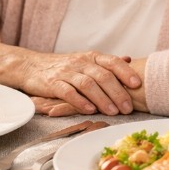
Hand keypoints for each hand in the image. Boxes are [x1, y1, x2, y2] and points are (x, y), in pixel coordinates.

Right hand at [18, 50, 140, 115]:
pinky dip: (80, 101)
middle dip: (117, 92)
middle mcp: (80, 62)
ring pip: (87, 84)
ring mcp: (66, 72)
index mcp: (91, 57)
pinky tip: (89, 110)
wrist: (31, 66)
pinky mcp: (52, 83)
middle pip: (102, 75)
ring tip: (113, 112)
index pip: (112, 62)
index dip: (125, 72)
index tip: (137, 84)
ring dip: (102, 99)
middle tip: (128, 107)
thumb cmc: (64, 67)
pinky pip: (68, 92)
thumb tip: (129, 59)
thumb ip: (105, 63)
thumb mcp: (85, 60)